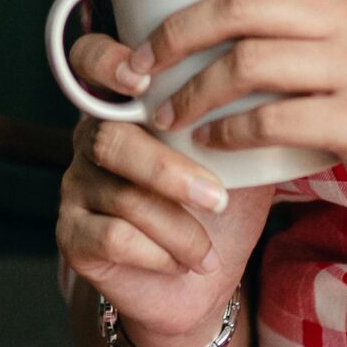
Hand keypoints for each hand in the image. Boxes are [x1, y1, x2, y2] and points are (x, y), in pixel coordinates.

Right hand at [55, 29, 271, 346]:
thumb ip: (239, 113)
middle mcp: (90, 137)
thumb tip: (274, 82)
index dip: (105, 62)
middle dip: (169, 172)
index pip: (90, 59)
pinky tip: (183, 263)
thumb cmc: (219, 209)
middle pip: (110, 137)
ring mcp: (76, 186)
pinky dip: (159, 252)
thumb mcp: (238, 155)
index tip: (142, 83)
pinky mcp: (72, 236)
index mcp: (126, 104)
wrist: (201, 286)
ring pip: (122, 194)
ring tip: (209, 250)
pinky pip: (112, 236)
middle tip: (218, 199)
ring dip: (178, 227)